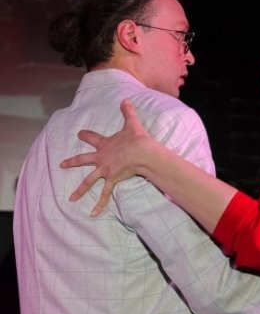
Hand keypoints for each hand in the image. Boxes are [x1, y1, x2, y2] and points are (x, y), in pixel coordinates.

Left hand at [60, 99, 146, 216]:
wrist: (142, 152)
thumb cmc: (137, 139)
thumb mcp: (132, 123)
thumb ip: (127, 112)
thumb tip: (125, 100)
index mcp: (105, 144)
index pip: (92, 138)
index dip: (85, 135)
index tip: (79, 133)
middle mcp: (102, 158)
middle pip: (84, 160)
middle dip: (72, 162)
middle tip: (62, 165)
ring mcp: (105, 170)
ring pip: (89, 181)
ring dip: (79, 190)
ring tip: (71, 199)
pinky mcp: (112, 179)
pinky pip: (105, 194)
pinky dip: (99, 205)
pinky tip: (92, 214)